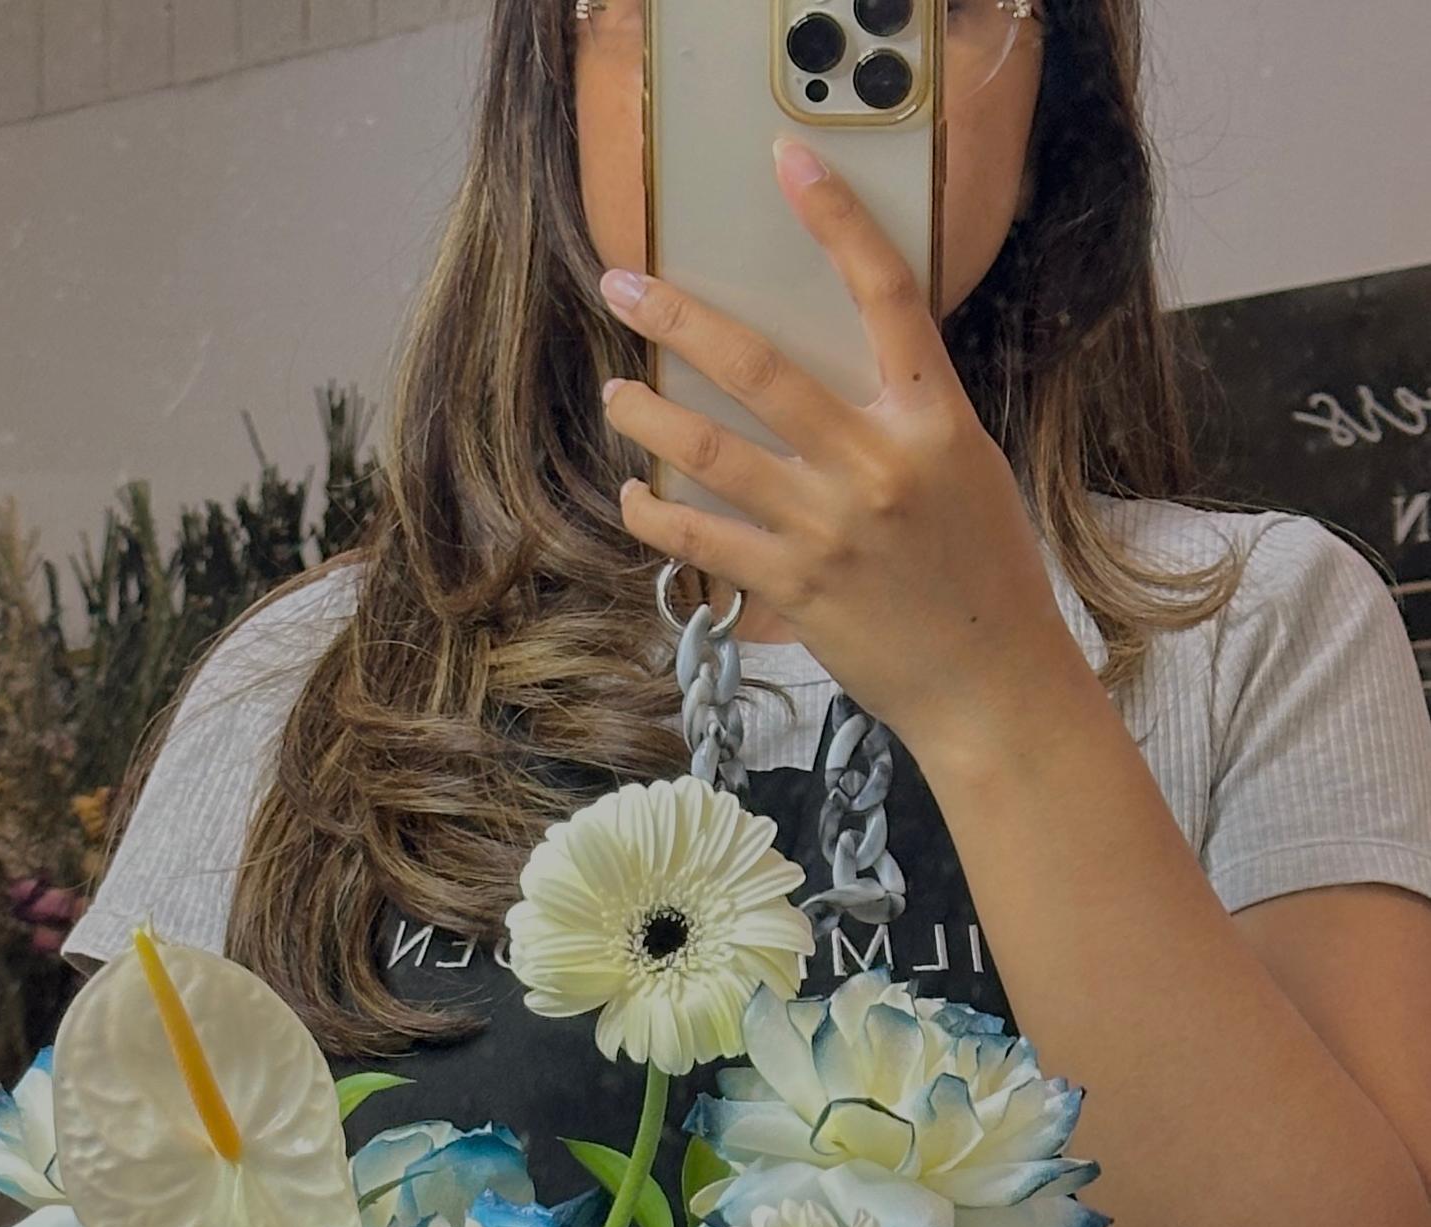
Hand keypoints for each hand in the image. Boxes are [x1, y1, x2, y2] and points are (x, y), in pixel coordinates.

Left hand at [596, 140, 1085, 756]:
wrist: (990, 684)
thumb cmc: (982, 576)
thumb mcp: (965, 470)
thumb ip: (901, 418)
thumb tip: (830, 376)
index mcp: (934, 419)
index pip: (886, 294)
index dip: (836, 219)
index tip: (788, 164)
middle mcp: (877, 464)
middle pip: (761, 367)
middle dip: (680, 319)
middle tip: (624, 288)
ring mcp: (830, 527)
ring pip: (714, 450)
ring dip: (650, 416)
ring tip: (616, 395)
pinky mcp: (794, 585)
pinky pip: (702, 537)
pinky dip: (657, 514)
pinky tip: (634, 497)